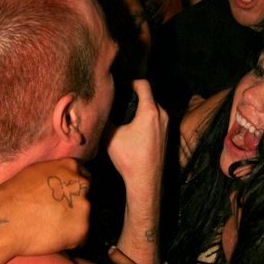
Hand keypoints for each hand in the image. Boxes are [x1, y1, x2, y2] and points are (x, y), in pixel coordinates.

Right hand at [0, 158, 90, 256]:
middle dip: (77, 207)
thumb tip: (63, 181)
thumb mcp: (38, 171)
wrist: (5, 218)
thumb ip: (58, 174)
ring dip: (74, 224)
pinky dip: (71, 241)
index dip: (75, 192)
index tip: (66, 201)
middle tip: (57, 216)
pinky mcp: (81, 229)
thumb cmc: (14, 195)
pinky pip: (81, 238)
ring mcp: (84, 207)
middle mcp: (82, 184)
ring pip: (86, 218)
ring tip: (52, 228)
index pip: (85, 179)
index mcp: (72, 166)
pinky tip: (53, 238)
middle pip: (88, 198)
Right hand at [105, 79, 167, 195]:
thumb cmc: (130, 158)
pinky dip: (146, 117)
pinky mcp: (166, 135)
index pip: (143, 84)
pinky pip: (157, 118)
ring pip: (153, 107)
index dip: (130, 82)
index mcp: (150, 111)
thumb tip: (96, 109)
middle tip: (119, 100)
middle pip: (149, 96)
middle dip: (134, 95)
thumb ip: (104, 119)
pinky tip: (134, 127)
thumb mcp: (111, 136)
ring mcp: (167, 125)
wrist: (146, 181)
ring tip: (125, 113)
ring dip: (140, 107)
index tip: (120, 88)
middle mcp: (162, 115)